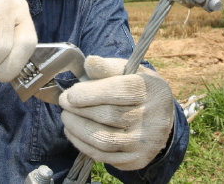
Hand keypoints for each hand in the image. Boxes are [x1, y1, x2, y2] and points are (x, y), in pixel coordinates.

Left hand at [59, 56, 174, 170]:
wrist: (160, 118)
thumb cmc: (136, 89)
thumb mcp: (128, 71)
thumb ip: (107, 67)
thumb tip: (89, 62)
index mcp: (152, 90)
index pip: (120, 91)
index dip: (91, 93)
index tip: (70, 94)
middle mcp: (153, 118)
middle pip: (110, 116)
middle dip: (79, 109)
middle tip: (63, 102)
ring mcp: (146, 142)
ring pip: (104, 139)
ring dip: (78, 128)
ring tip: (66, 117)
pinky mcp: (137, 160)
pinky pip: (104, 156)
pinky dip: (83, 144)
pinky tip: (73, 132)